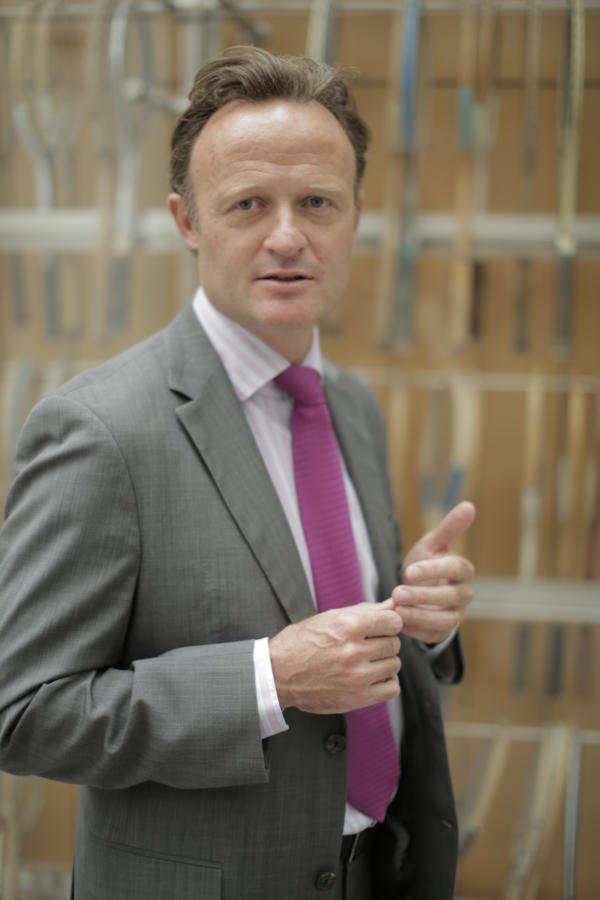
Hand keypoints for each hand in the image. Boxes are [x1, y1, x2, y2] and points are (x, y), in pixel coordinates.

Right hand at [269, 600, 402, 713]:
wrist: (277, 674)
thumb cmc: (302, 642)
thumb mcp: (329, 618)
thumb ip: (365, 611)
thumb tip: (393, 603)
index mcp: (347, 626)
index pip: (394, 621)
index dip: (388, 623)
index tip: (379, 627)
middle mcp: (354, 650)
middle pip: (394, 643)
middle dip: (384, 642)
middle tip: (368, 645)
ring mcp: (356, 676)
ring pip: (394, 665)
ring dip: (384, 662)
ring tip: (367, 661)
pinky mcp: (356, 698)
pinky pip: (392, 689)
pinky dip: (386, 682)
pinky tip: (372, 677)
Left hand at [392, 501, 475, 643]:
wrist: (414, 589)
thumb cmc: (426, 563)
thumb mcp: (432, 544)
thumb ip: (449, 528)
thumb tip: (469, 505)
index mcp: (463, 570)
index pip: (456, 568)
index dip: (434, 569)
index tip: (409, 570)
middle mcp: (464, 594)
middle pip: (450, 597)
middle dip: (423, 595)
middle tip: (398, 592)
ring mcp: (455, 615)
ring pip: (444, 619)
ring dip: (420, 615)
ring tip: (397, 608)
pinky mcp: (442, 632)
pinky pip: (433, 634)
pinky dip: (416, 630)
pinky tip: (399, 622)